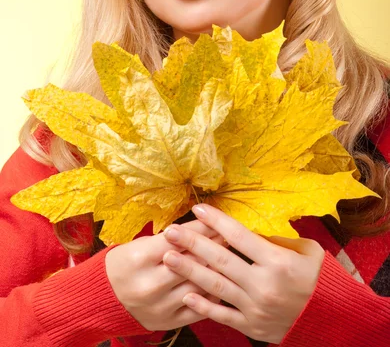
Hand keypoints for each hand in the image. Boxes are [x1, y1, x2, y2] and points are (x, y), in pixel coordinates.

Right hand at [105, 217, 224, 330]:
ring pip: (197, 286)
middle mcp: (150, 284)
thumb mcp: (141, 244)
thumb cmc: (126, 263)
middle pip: (190, 263)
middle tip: (226, 236)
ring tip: (226, 258)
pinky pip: (198, 308)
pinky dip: (211, 295)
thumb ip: (170, 239)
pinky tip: (220, 283)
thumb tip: (202, 228)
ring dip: (215, 270)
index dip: (200, 229)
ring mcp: (160, 306)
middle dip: (212, 247)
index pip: (177, 240)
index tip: (215, 222)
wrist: (105, 297)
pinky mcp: (168, 322)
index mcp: (139, 259)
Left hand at [162, 203, 324, 344]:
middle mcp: (263, 284)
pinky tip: (185, 294)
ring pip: (215, 286)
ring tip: (168, 258)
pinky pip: (222, 314)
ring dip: (189, 270)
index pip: (239, 236)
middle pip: (220, 259)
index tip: (198, 209)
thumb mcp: (307, 251)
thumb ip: (276, 240)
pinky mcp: (251, 326)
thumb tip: (248, 229)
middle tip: (171, 231)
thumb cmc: (318, 278)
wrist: (331, 319)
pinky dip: (203, 306)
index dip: (217, 221)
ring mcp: (255, 307)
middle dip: (192, 243)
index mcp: (278, 261)